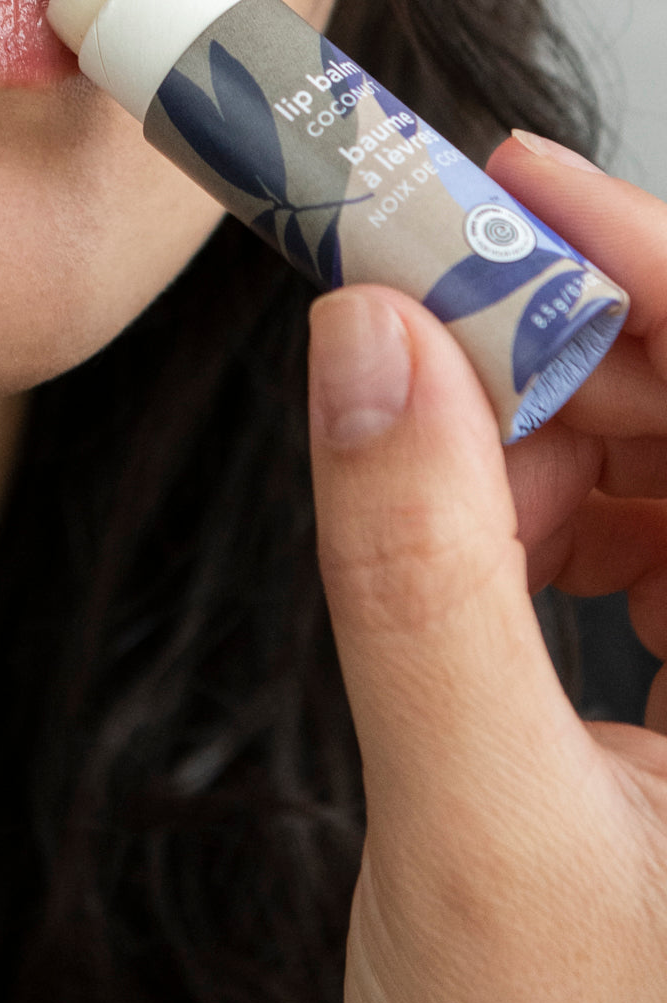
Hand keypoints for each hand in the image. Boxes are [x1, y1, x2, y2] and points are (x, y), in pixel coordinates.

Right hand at [307, 132, 666, 1002]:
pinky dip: (548, 509)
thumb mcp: (470, 821)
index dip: (651, 268)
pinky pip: (653, 536)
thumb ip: (416, 572)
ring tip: (438, 475)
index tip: (510, 182)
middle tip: (408, 325)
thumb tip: (364, 351)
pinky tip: (486, 543)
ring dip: (542, 435)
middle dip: (560, 351)